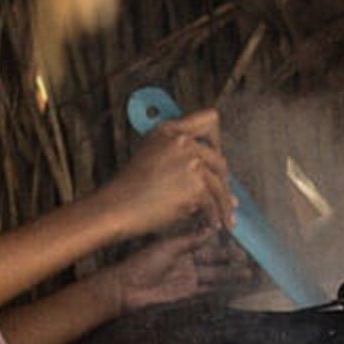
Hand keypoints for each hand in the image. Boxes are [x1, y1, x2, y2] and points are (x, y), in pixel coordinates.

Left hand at [95, 226, 253, 313]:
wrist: (127, 287)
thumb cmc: (143, 262)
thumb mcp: (169, 247)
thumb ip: (192, 239)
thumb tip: (212, 228)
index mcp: (181, 245)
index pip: (206, 240)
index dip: (222, 239)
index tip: (238, 235)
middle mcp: (187, 260)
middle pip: (214, 258)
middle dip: (231, 257)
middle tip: (249, 255)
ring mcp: (189, 276)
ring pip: (215, 274)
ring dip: (231, 274)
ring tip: (249, 272)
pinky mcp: (188, 292)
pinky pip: (209, 289)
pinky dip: (222, 288)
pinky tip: (235, 286)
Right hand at [101, 108, 235, 235]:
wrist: (116, 208)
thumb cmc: (129, 189)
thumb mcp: (149, 155)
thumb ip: (178, 155)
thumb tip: (213, 173)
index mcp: (170, 131)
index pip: (210, 119)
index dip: (216, 139)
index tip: (215, 156)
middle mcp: (183, 142)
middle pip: (219, 158)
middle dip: (222, 180)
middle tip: (222, 196)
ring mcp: (191, 163)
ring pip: (221, 184)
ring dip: (224, 204)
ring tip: (226, 217)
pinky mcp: (196, 186)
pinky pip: (213, 204)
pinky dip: (215, 217)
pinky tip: (215, 225)